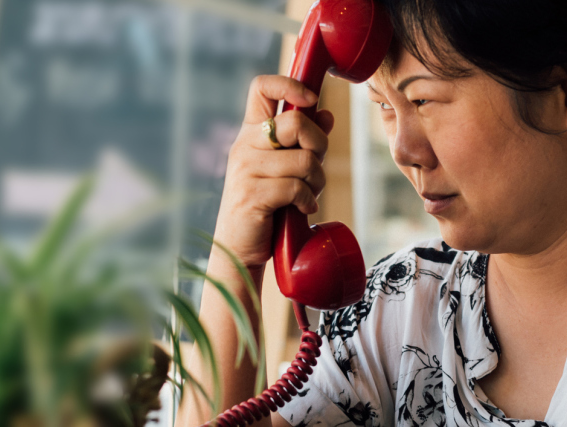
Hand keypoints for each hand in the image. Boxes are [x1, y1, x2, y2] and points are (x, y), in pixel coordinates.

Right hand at [213, 75, 335, 274]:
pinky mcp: (252, 194)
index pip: (262, 87)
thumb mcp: (285, 168)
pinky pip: (296, 186)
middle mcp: (244, 145)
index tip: (311, 100)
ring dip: (316, 181)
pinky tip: (302, 208)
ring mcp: (246, 168)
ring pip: (303, 159)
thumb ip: (303, 142)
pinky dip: (308, 200)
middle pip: (296, 122)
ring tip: (307, 195)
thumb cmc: (266, 206)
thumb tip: (326, 114)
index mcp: (250, 133)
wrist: (240, 247)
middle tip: (315, 167)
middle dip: (319, 145)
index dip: (290, 84)